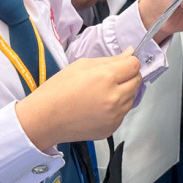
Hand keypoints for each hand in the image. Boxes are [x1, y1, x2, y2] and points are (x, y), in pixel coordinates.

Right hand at [15, 52, 142, 147]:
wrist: (45, 119)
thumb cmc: (58, 90)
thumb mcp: (82, 65)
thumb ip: (110, 60)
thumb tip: (130, 53)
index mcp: (107, 77)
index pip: (135, 65)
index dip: (130, 62)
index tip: (123, 63)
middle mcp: (115, 97)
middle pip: (137, 81)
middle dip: (128, 76)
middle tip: (111, 77)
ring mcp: (115, 115)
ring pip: (132, 98)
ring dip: (124, 93)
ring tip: (102, 93)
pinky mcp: (112, 128)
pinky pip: (123, 114)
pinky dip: (116, 108)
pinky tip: (99, 106)